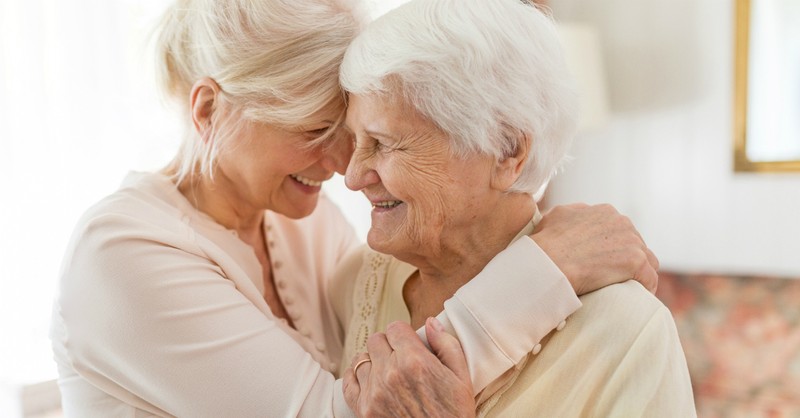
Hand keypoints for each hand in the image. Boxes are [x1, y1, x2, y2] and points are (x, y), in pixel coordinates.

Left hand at [342, 319, 474, 417]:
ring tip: (386, 371)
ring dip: (373, 361)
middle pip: (376, 340)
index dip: (403, 334)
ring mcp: (374, 393)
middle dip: (388, 345)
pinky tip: (369, 380)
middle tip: (399, 357)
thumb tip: (431, 322)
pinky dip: (356, 377)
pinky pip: (349, 381)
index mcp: (415, 361)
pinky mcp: (363, 410)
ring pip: (361, 358)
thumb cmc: (454, 415)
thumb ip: (446, 345)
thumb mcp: (461, 378)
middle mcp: (391, 373)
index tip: (408, 343)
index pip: (395, 328)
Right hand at [531, 203, 658, 294]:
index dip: (615, 247)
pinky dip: (644, 288)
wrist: (547, 262)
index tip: (606, 261)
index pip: (621, 230)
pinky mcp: (636, 261)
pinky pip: (650, 278)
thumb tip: (577, 217)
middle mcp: (622, 222)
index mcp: (605, 212)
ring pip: (648, 260)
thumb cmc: (545, 243)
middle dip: (627, 260)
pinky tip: (636, 297)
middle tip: (614, 278)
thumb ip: (573, 214)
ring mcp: (631, 241)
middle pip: (636, 244)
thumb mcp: (556, 216)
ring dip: (638, 274)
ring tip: (627, 289)